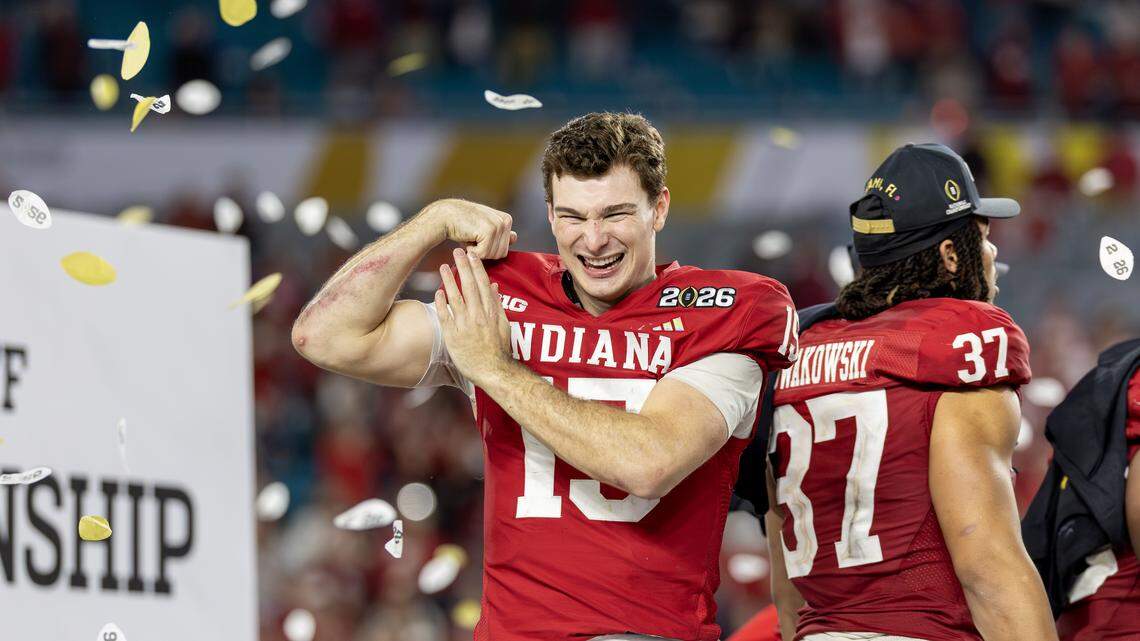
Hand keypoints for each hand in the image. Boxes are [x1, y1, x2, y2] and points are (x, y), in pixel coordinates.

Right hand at [424, 199, 517, 258]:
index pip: (504, 249)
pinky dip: (472, 252)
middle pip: (501, 254)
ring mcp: (498, 225)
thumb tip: (515, 237)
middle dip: (485, 252)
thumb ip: (500, 233)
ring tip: (470, 237)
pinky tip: (467, 239)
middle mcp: (505, 221)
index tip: (478, 238)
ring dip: (478, 252)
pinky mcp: (489, 230)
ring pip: (493, 255)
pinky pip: (484, 254)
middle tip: (473, 238)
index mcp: (506, 220)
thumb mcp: (484, 227)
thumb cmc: (463, 224)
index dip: (489, 249)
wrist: (445, 216)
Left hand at [436, 248, 512, 384]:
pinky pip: (446, 316)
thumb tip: (494, 286)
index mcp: (491, 312)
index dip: (477, 268)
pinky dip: (442, 303)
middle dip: (463, 267)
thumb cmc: (499, 350)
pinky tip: (438, 291)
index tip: (472, 254)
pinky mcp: (453, 335)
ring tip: (443, 266)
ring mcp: (465, 325)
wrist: (493, 371)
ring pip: (456, 298)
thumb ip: (497, 305)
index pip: (483, 284)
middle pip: (470, 286)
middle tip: (456, 251)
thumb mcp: (504, 325)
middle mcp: (478, 316)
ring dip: (449, 280)